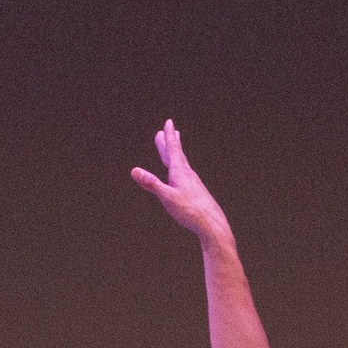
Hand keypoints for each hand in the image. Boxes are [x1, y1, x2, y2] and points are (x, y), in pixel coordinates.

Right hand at [129, 120, 230, 241]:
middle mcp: (187, 175)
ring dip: (176, 154)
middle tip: (169, 130)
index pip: (173, 150)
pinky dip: (180, 169)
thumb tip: (134, 171)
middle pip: (177, 155)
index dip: (169, 136)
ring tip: (173, 149)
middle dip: (171, 142)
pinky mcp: (196, 192)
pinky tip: (180, 176)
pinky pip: (185, 176)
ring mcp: (193, 183)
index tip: (168, 122)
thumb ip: (151, 184)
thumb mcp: (167, 197)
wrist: (212, 224)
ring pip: (182, 164)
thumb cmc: (190, 211)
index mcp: (180, 173)